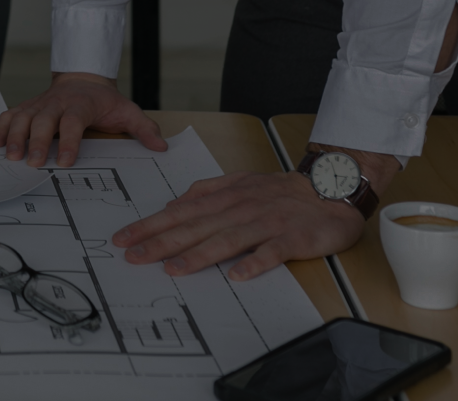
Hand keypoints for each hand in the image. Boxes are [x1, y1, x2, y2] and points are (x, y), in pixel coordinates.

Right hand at [0, 72, 164, 166]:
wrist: (82, 79)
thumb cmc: (103, 101)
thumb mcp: (127, 110)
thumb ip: (143, 129)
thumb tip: (161, 146)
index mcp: (81, 105)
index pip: (73, 122)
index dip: (69, 141)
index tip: (66, 161)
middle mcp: (56, 103)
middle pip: (43, 120)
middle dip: (36, 141)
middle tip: (33, 162)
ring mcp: (39, 104)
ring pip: (22, 117)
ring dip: (14, 136)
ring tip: (9, 156)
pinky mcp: (26, 107)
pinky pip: (10, 116)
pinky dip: (0, 129)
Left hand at [111, 171, 363, 280]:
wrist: (333, 186)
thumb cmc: (282, 190)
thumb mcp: (240, 182)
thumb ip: (206, 191)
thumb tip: (174, 202)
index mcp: (226, 198)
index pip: (180, 213)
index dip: (150, 226)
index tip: (124, 239)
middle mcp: (241, 209)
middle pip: (196, 227)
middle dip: (162, 242)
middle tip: (134, 257)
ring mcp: (266, 223)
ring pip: (228, 239)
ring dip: (200, 254)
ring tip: (174, 269)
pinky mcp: (293, 238)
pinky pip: (272, 252)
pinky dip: (255, 262)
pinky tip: (239, 275)